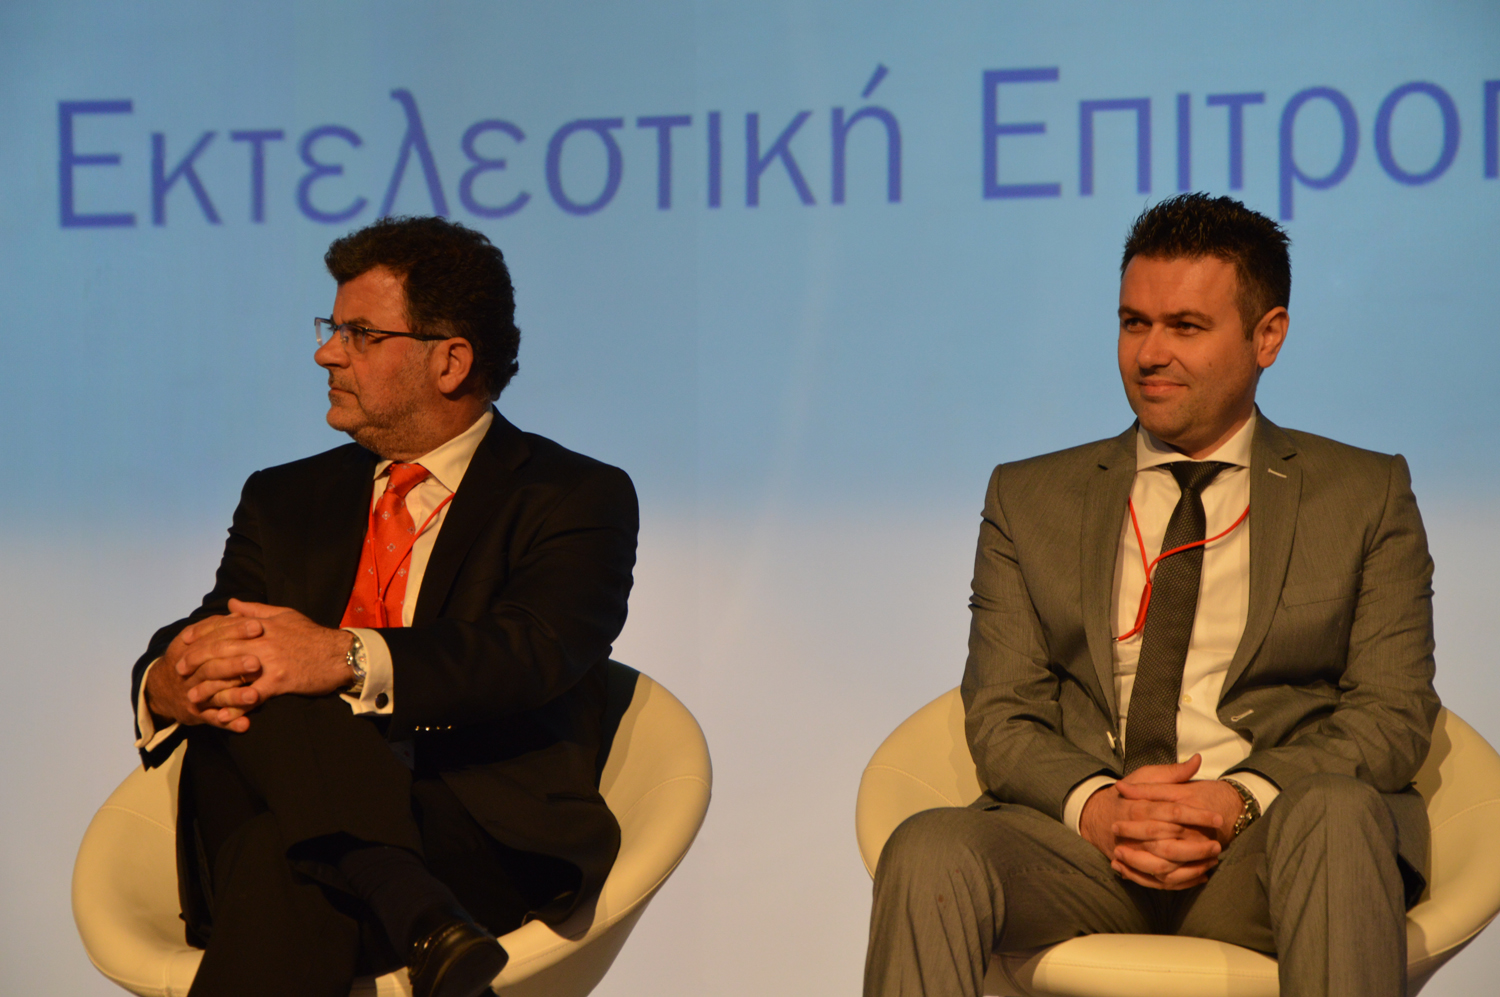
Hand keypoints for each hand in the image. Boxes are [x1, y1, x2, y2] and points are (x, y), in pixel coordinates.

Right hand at [144, 613, 262, 731]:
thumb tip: (239, 610)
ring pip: (214, 695)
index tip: (258, 626)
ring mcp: (193, 694)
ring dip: (234, 697)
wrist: (161, 688)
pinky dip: (229, 722)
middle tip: (257, 663)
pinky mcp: (197, 714)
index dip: (235, 631)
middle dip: (234, 665)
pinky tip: (245, 725)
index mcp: (191, 648)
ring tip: (255, 696)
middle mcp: (190, 672)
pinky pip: (213, 719)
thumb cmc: (189, 658)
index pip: (214, 638)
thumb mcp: (196, 638)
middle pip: (212, 667)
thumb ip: (217, 626)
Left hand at [184, 599, 353, 714]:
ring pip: (230, 673)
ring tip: (192, 696)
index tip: (184, 641)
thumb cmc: (313, 635)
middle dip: (196, 659)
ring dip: (208, 687)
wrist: (340, 654)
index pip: (223, 627)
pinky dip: (235, 705)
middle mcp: (261, 641)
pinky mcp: (279, 681)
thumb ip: (255, 610)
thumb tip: (232, 604)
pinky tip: (222, 714)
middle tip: (179, 669)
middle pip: (220, 649)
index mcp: (261, 625)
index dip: (201, 634)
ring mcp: (270, 662)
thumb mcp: (285, 615)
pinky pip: (251, 695)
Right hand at [1080, 755, 1228, 889]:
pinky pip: (1159, 881)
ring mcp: (1134, 853)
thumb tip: (1197, 761)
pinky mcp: (1135, 867)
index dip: (1196, 816)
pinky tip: (1201, 874)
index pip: (1172, 813)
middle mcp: (1135, 833)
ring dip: (1191, 867)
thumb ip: (1171, 773)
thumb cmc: (1126, 797)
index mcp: (1139, 808)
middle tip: (1218, 845)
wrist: (1096, 817)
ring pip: (1164, 867)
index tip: (1217, 818)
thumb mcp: (1144, 777)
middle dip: (1196, 847)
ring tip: (1212, 861)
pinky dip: (1181, 881)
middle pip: (1168, 845)